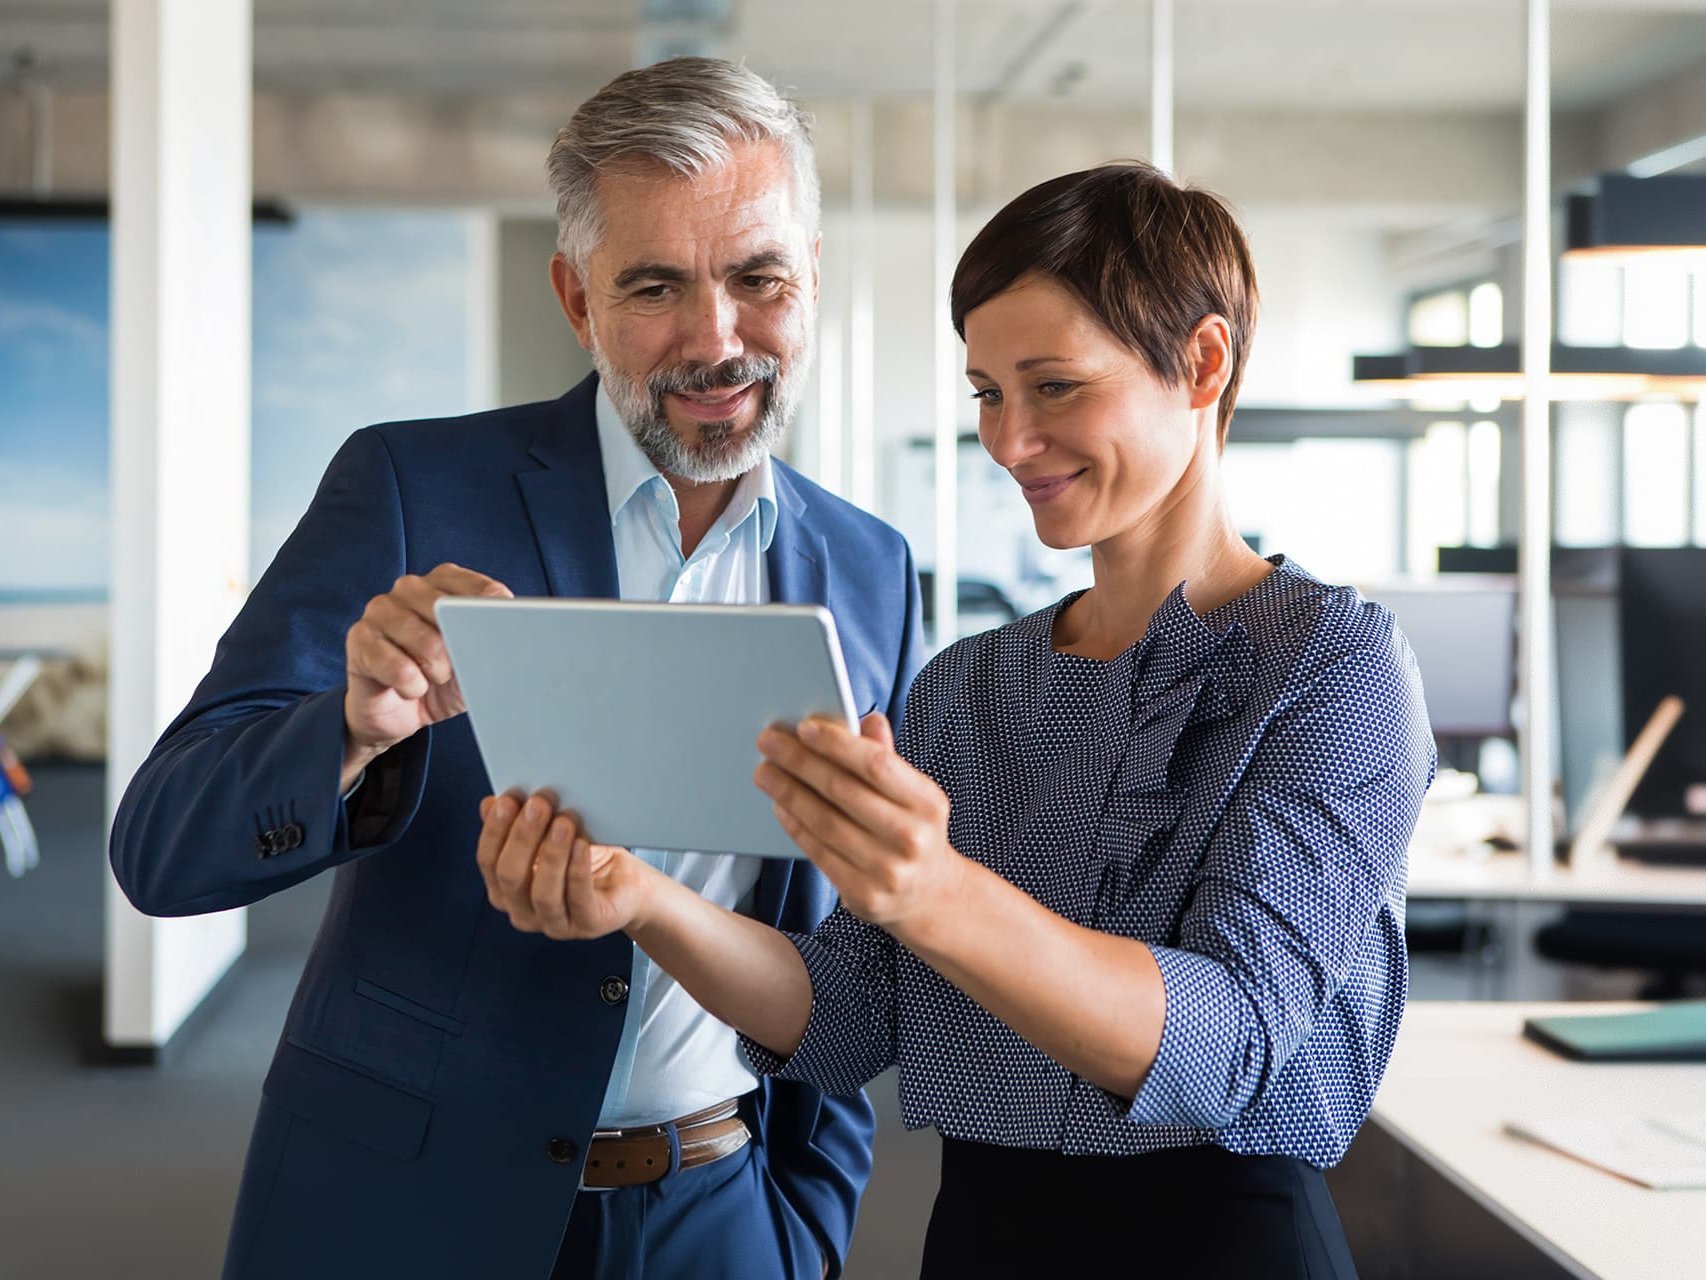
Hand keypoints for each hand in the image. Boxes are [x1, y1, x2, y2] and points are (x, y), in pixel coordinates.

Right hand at [342, 563, 511, 772]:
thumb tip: (513, 637)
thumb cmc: (440, 681)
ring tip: (432, 678)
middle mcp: (410, 588)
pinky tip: (408, 688)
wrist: (398, 713)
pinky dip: (410, 685)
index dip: (494, 616)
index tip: (503, 636)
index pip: (479, 589)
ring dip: (436, 671)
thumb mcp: (475, 663)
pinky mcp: (359, 638)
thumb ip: (492, 643)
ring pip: (425, 640)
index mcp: (444, 583)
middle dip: (460, 651)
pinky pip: (396, 665)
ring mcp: (380, 609)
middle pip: (450, 613)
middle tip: (454, 670)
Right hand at [475, 791, 651, 939]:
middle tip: (538, 805)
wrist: (627, 884)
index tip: (507, 800)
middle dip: (522, 837)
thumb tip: (491, 803)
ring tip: (564, 822)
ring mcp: (555, 924)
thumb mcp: (549, 836)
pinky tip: (582, 845)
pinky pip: (579, 899)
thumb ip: (519, 823)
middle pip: (511, 877)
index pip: (489, 862)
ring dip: (552, 854)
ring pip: (543, 893)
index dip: (495, 831)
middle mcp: (524, 912)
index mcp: (506, 891)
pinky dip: (578, 870)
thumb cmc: (585, 858)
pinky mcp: (588, 925)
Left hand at [754, 713, 963, 933]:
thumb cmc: (913, 831)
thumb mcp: (914, 795)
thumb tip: (868, 720)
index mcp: (927, 803)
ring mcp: (887, 870)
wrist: (930, 894)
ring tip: (766, 772)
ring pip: (825, 822)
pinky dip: (795, 825)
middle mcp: (911, 838)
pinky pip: (818, 852)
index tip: (804, 727)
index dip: (837, 744)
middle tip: (769, 742)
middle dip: (800, 761)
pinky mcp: (863, 894)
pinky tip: (780, 805)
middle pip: (843, 790)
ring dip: (789, 792)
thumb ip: (888, 758)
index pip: (876, 764)